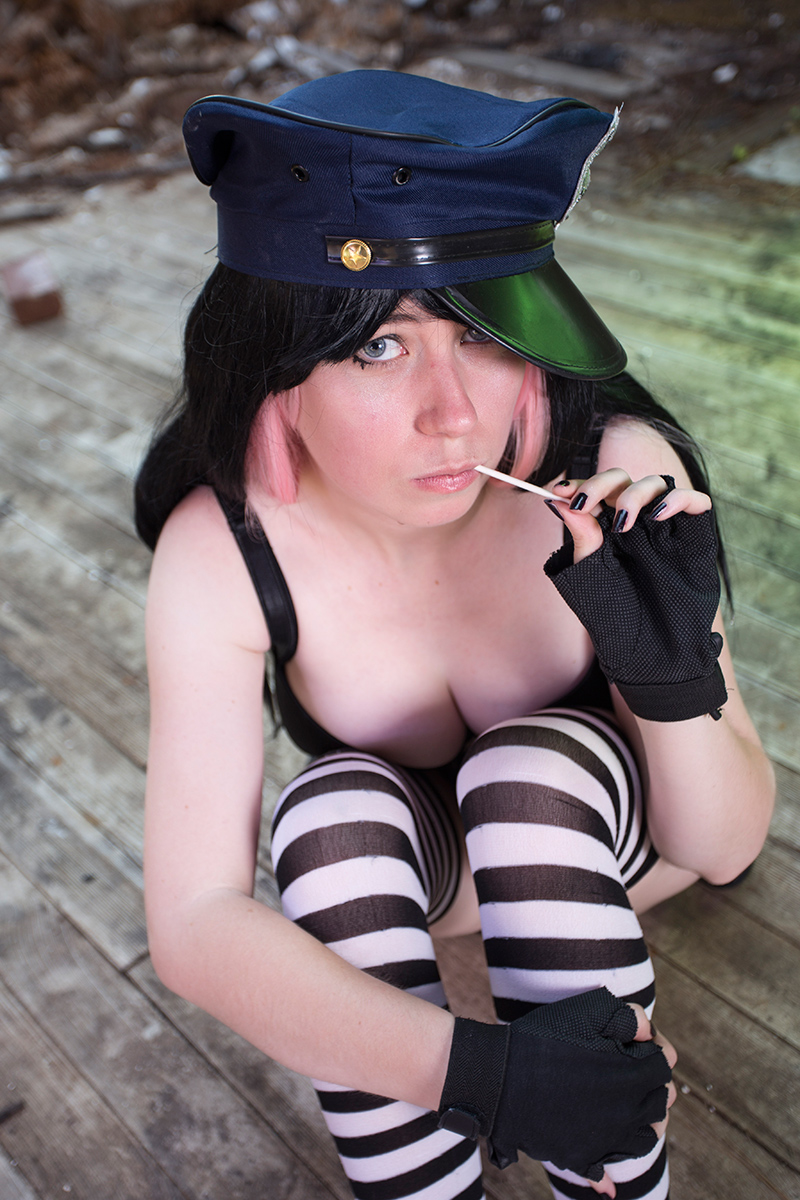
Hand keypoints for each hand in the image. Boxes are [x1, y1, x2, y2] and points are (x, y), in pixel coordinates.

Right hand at [437, 988, 672, 1180]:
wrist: (499, 1075)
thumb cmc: (544, 1038)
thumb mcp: (590, 1010)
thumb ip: (630, 1018)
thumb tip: (652, 1036)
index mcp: (632, 1077)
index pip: (663, 1069)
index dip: (652, 1052)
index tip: (637, 1045)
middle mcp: (626, 1113)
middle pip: (658, 1103)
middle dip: (650, 1085)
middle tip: (631, 1071)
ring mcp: (605, 1140)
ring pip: (644, 1139)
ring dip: (641, 1122)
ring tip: (623, 1106)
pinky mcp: (580, 1157)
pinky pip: (605, 1174)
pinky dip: (609, 1175)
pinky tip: (608, 1179)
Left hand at [543, 472, 726, 721]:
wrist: (651, 652)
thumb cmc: (617, 618)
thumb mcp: (592, 575)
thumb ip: (582, 538)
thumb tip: (558, 501)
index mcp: (608, 529)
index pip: (596, 492)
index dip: (581, 485)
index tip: (563, 490)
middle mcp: (637, 522)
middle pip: (623, 479)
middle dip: (602, 484)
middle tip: (588, 504)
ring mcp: (666, 527)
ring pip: (656, 483)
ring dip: (636, 493)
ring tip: (623, 521)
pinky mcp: (695, 536)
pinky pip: (695, 501)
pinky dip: (678, 499)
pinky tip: (657, 515)